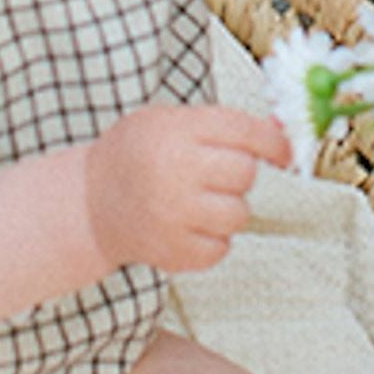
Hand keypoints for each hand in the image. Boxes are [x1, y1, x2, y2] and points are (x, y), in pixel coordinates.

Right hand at [85, 105, 291, 273]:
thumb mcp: (170, 122)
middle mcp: (175, 171)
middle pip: (245, 173)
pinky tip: (189, 227)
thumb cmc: (139, 155)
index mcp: (175, 131)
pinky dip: (212, 240)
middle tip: (215, 176)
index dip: (273, 143)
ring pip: (238, 214)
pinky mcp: (173, 251)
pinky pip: (221, 248)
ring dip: (228, 209)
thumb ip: (222, 125)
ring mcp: (173, 215)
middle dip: (238, 174)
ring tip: (200, 203)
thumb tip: (282, 134)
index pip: (243, 132)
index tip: (283, 153)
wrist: (90, 203)